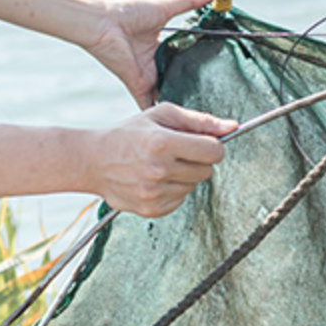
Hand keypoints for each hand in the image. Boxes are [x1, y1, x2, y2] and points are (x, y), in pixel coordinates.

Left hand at [83, 0, 215, 108]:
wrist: (104, 23)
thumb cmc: (129, 12)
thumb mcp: (166, 7)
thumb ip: (191, 2)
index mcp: (160, 48)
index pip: (182, 60)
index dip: (198, 66)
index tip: (218, 72)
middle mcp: (154, 64)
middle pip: (176, 80)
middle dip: (192, 89)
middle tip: (214, 98)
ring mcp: (146, 76)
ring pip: (166, 95)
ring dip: (179, 105)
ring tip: (201, 117)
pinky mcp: (138, 85)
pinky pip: (150, 105)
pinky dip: (160, 115)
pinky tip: (176, 127)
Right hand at [85, 103, 236, 217]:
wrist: (93, 161)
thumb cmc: (128, 134)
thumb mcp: (160, 115)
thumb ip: (199, 120)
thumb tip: (233, 126)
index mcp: (162, 142)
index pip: (214, 151)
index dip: (212, 145)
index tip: (202, 143)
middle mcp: (159, 170)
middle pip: (207, 170)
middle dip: (197, 160)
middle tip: (177, 152)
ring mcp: (154, 193)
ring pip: (194, 186)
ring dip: (185, 175)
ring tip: (162, 165)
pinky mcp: (151, 209)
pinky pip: (181, 200)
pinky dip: (173, 190)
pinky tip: (155, 179)